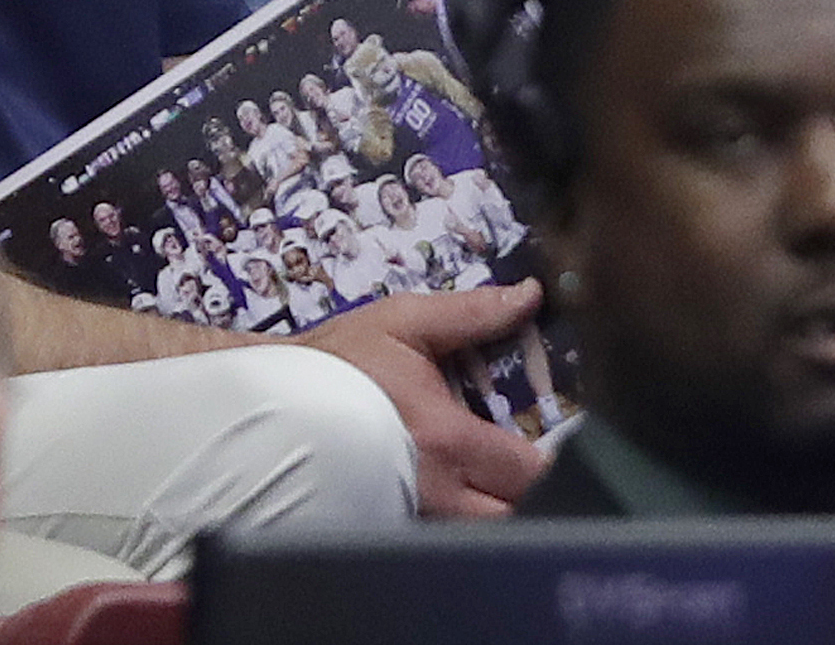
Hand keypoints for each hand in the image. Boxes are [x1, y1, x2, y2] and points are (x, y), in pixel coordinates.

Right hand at [299, 281, 547, 516]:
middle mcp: (435, 492)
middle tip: (537, 466)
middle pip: (514, 519)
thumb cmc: (340, 361)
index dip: (557, 460)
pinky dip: (467, 523)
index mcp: (445, 439)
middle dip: (536, 497)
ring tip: (504, 480)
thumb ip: (471, 312)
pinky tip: (468, 493)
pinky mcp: (393, 526)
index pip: (528, 471)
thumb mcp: (404, 323)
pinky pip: (447, 538)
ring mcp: (413, 517)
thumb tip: (530, 296)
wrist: (272, 398)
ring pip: (481, 536)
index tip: (562, 441)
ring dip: (503, 512)